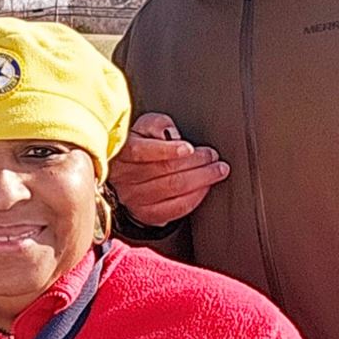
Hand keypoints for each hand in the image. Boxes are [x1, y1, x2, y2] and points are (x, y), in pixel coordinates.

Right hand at [108, 113, 228, 226]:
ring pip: (172, 189)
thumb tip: (170, 134)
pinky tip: (205, 187)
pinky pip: (176, 208)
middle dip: (195, 162)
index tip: (189, 148)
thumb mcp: (144, 127)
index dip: (166, 150)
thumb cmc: (140, 146)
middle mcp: (124, 177)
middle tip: (212, 156)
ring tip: (217, 170)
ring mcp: (134, 198)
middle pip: (163, 170)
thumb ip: (157, 124)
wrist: (127, 175)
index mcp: (122, 152)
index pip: (141, 152)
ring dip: (201, 179)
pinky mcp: (146, 214)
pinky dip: (195, 197)